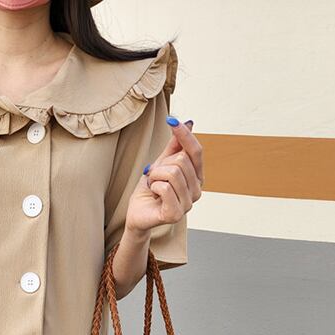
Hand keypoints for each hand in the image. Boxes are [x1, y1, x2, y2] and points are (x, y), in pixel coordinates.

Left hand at [125, 117, 203, 236]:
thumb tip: (189, 123)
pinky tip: (153, 194)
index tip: (171, 119)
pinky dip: (153, 187)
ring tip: (152, 185)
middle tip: (154, 176)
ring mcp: (188, 204)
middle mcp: (197, 191)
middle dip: (161, 165)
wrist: (137, 212)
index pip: (195, 151)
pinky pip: (164, 188)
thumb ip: (175, 146)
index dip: (184, 134)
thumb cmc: (150, 190)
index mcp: (197, 177)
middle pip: (181, 161)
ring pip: (172, 173)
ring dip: (155, 177)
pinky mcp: (176, 214)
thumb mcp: (162, 163)